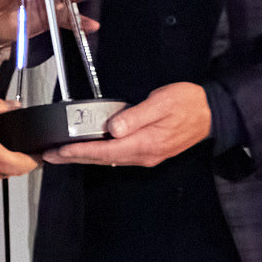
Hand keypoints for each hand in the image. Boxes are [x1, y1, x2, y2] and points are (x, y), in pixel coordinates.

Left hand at [47, 82, 209, 167]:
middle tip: (50, 156)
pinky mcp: (149, 152)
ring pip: (109, 159)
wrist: (211, 113)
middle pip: (102, 159)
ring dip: (84, 157)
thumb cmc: (188, 103)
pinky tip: (89, 150)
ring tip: (62, 154)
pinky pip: (118, 156)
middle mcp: (144, 155)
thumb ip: (136, 116)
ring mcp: (147, 156)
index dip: (78, 152)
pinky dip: (100, 154)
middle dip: (74, 158)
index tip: (58, 151)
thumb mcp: (162, 102)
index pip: (104, 151)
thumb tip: (113, 129)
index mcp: (146, 143)